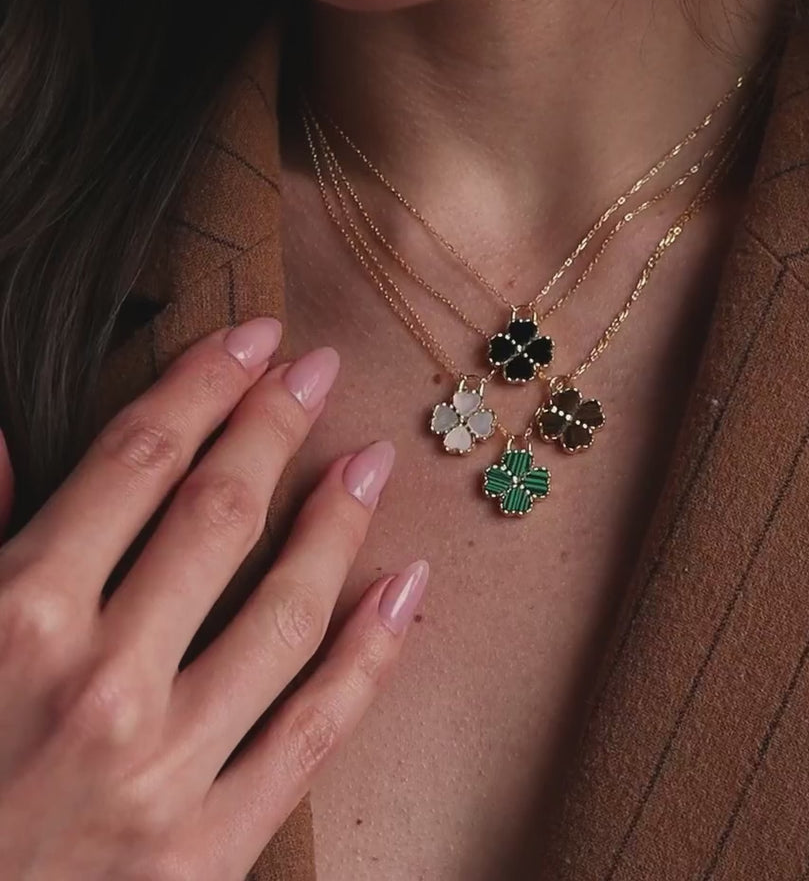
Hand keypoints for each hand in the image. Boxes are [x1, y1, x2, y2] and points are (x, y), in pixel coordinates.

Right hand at [0, 318, 426, 878]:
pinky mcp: (208, 849)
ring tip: (370, 463)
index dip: (202, 385)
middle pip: (217, 516)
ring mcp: (165, 771)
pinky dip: (372, 653)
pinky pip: (316, 731)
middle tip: (316, 372)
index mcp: (15, 618)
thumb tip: (3, 442)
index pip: (137, 461)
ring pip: (285, 611)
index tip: (252, 340)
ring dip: (338, 525)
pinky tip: (407, 588)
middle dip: (272, 427)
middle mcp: (98, 685)